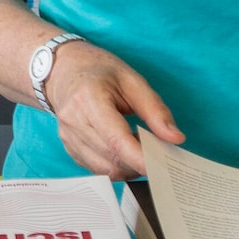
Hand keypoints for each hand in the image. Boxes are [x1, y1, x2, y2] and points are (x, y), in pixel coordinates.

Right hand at [41, 40, 183, 178]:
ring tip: (140, 149)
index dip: (140, 158)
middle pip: (112, 158)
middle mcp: (73, 121)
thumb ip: (155, 110)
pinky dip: (115, 166)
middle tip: (158, 152)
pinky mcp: (69, 148)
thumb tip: (175, 138)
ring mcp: (68, 137)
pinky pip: (96, 168)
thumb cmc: (99, 70)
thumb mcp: (132, 80)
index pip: (116, 140)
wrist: (62, 69)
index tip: (162, 167)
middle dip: (139, 162)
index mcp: (89, 99)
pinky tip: (124, 150)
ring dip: (128, 167)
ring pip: (104, 169)